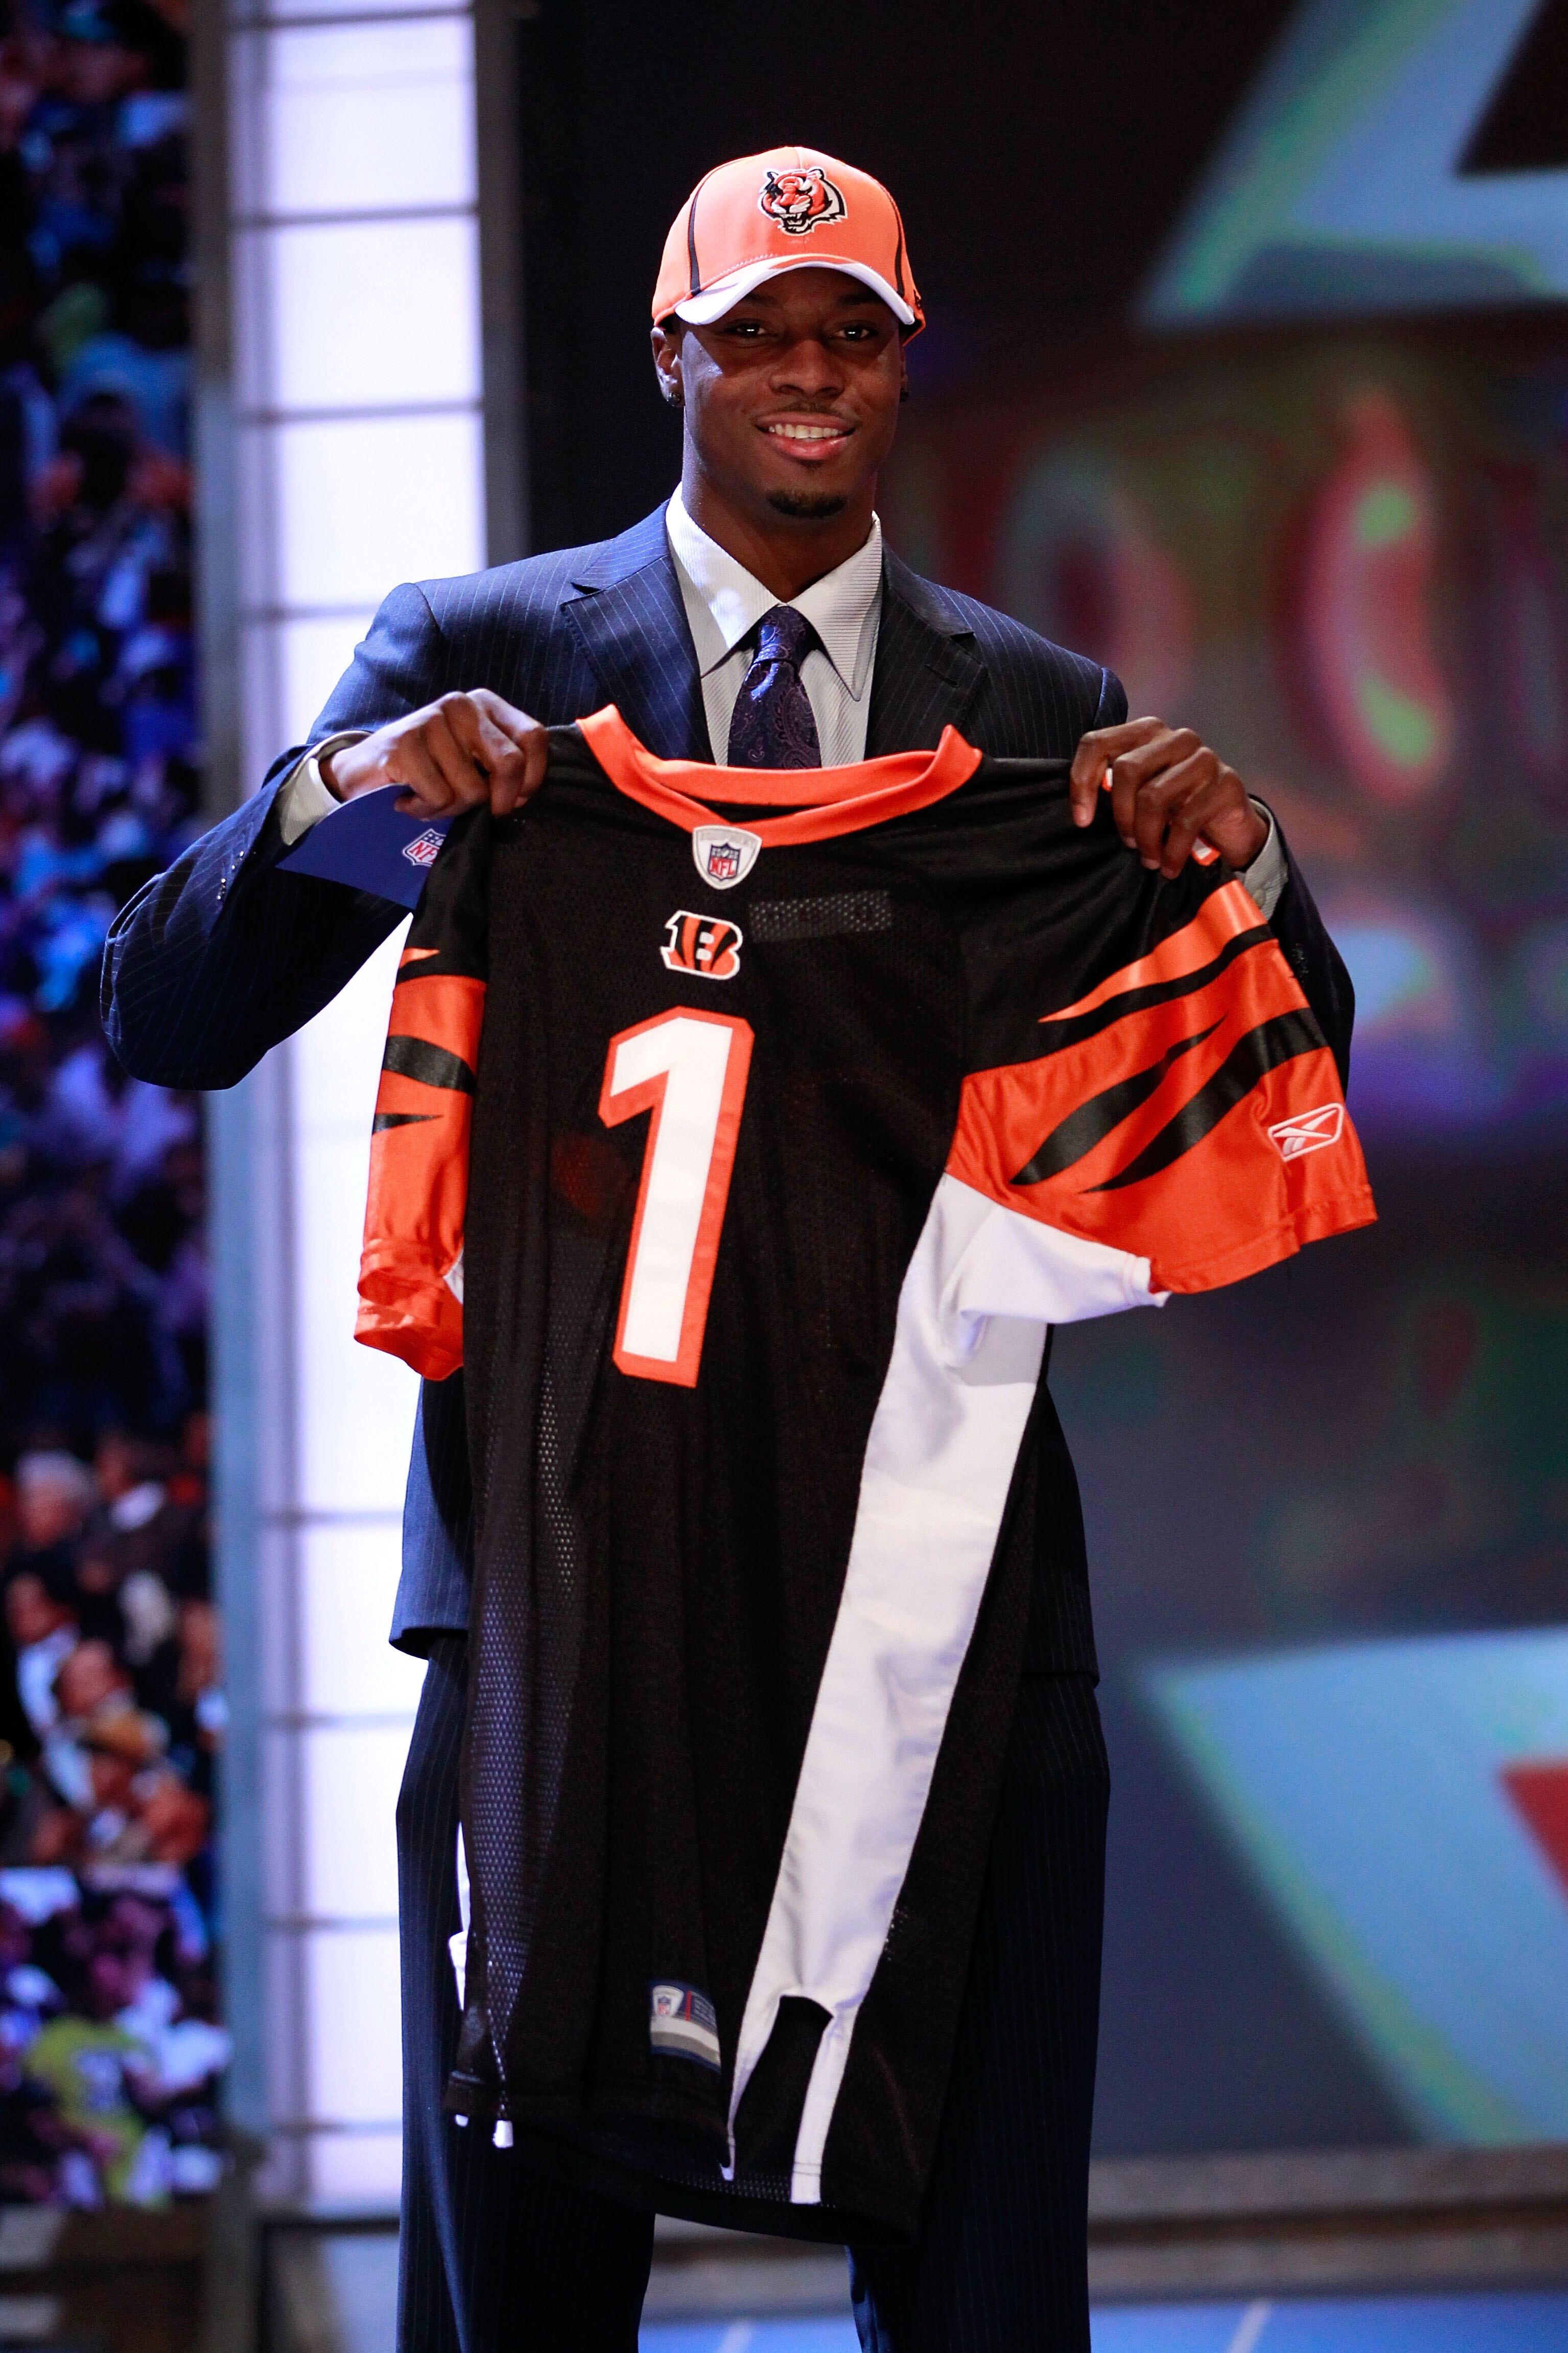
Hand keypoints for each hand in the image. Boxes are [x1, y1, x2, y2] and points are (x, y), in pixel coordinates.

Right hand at [321, 690, 548, 818]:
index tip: (512, 800)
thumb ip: (502, 765)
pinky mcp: (405, 743)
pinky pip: (439, 797)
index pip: (534, 738)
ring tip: (430, 798)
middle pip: (509, 764)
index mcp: (485, 704)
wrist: (366, 768)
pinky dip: (425, 810)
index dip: (531, 779)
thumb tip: (523, 794)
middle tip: (475, 813)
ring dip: (451, 810)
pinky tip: (409, 798)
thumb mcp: (473, 759)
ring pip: (472, 790)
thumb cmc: (429, 769)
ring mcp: (431, 720)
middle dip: (497, 803)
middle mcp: (462, 704)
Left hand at [1069, 718, 1266, 879]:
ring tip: (1149, 859)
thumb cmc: (1179, 807)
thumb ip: (1116, 787)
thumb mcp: (1143, 793)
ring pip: (1153, 796)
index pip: (1097, 743)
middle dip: (1121, 816)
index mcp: (1148, 733)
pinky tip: (1169, 867)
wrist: (1231, 825)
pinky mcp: (1225, 783)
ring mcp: (1203, 758)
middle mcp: (1176, 738)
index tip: (1082, 819)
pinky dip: (1171, 852)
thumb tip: (1083, 808)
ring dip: (1146, 838)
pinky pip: (1184, 821)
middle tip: (1128, 843)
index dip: (1082, 781)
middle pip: (1126, 769)